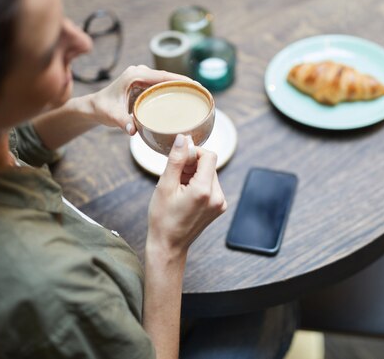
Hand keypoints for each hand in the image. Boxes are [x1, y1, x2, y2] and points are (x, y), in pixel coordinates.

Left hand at [87, 65, 192, 134]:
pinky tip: (184, 97)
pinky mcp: (144, 82)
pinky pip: (162, 84)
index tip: (197, 85)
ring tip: (198, 94)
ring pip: (166, 79)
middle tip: (203, 92)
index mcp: (135, 75)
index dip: (181, 80)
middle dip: (186, 82)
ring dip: (181, 85)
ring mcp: (142, 76)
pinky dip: (173, 89)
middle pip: (168, 76)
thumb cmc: (102, 109)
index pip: (163, 76)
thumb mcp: (112, 116)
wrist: (94, 106)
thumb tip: (133, 131)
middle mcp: (140, 72)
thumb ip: (122, 122)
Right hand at [147, 134, 226, 256]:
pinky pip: (211, 186)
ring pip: (210, 174)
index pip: (209, 156)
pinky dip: (199, 184)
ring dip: (195, 174)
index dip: (194, 152)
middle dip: (192, 165)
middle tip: (174, 175)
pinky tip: (185, 194)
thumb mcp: (165, 186)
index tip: (179, 160)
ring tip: (178, 187)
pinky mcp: (219, 207)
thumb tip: (183, 138)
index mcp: (205, 190)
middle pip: (209, 165)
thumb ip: (176, 160)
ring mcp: (220, 203)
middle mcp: (218, 196)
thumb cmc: (163, 218)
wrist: (169, 245)